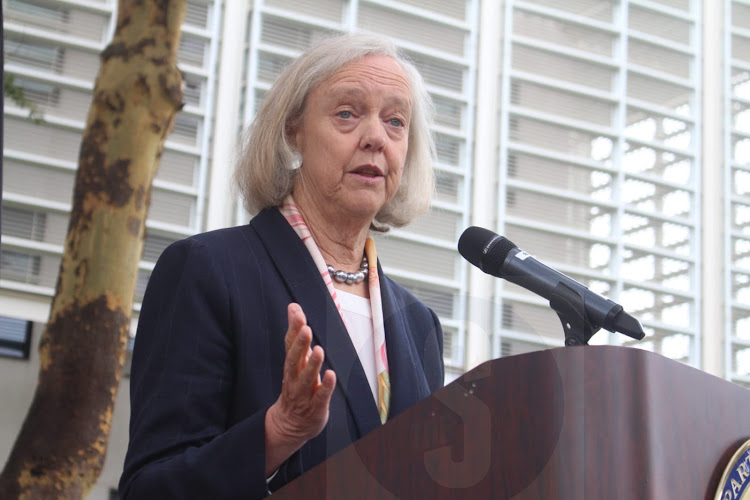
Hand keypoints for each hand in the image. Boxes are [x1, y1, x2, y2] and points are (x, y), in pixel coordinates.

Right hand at [264, 303, 335, 475]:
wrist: (289, 424)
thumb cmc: (296, 385)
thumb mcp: (295, 358)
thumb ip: (295, 333)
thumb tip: (293, 306)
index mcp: (292, 364)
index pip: (290, 344)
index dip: (293, 328)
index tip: (296, 312)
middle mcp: (295, 377)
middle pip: (294, 359)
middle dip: (300, 344)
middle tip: (305, 328)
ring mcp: (304, 393)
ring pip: (307, 378)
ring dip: (312, 364)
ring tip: (319, 350)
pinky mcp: (315, 407)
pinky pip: (320, 396)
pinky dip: (326, 387)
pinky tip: (331, 375)